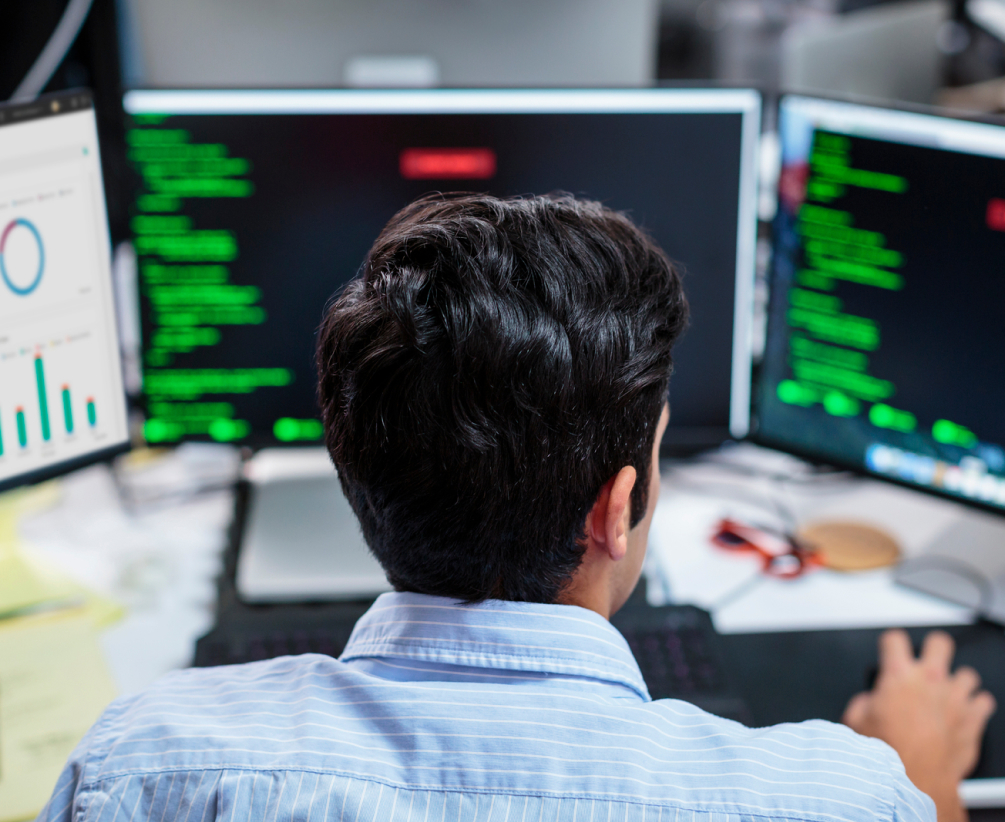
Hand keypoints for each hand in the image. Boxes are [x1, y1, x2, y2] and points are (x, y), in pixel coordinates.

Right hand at [843, 630, 995, 821]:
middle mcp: (930, 680)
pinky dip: (976, 706)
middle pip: (940, 643)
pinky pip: (984, 701)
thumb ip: (863, 703)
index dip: (891, 645)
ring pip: (967, 674)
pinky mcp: (974, 720)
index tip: (892, 652)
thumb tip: (868, 702)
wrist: (914, 782)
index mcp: (898, 675)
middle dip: (934, 649)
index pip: (895, 639)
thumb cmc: (887, 754)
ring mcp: (955, 698)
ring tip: (947, 696)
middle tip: (928, 662)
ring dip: (957, 683)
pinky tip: (965, 714)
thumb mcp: (855, 722)